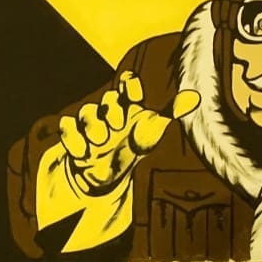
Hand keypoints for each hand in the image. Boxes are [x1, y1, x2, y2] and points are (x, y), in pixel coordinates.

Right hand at [60, 71, 200, 195]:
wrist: (105, 177)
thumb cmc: (131, 149)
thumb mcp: (151, 133)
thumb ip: (170, 112)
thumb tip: (194, 95)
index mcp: (129, 107)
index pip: (128, 84)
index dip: (130, 85)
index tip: (135, 96)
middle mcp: (109, 111)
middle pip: (109, 98)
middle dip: (112, 111)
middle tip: (117, 127)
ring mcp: (89, 123)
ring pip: (87, 111)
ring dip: (94, 127)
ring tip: (100, 144)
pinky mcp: (73, 136)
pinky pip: (67, 127)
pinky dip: (74, 140)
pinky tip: (83, 154)